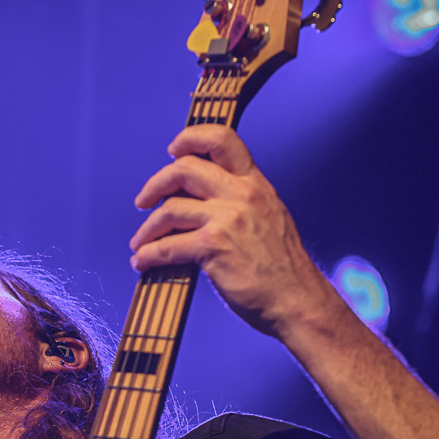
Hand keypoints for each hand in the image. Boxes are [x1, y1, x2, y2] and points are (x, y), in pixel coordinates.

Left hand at [129, 124, 339, 338]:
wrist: (298, 301)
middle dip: (155, 184)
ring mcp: (228, 219)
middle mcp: (242, 194)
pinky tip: (142, 261)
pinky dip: (149, 254)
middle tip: (143, 201)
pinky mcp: (214, 246)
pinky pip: (168, 245)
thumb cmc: (282, 269)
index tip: (173, 150)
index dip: (190, 138)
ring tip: (141, 241)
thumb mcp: (269, 217)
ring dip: (147, 228)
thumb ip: (241, 200)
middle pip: (184, 169)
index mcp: (256, 183)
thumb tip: (199, 199)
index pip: (222, 139)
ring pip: (170, 208)